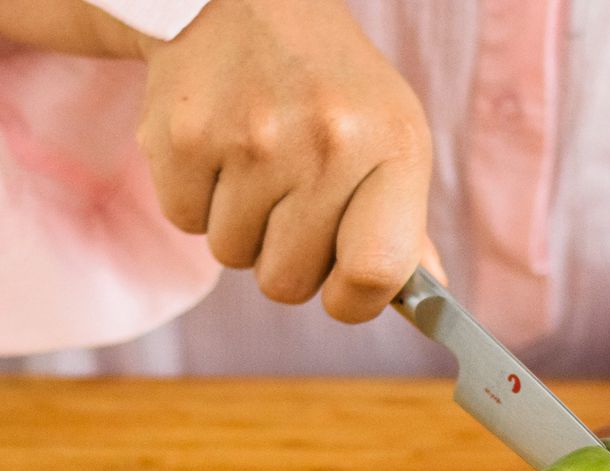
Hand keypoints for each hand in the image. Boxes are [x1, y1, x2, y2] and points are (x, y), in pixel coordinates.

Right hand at [134, 0, 440, 320]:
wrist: (245, 2)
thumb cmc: (331, 87)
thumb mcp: (390, 137)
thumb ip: (405, 226)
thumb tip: (426, 297)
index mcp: (391, 147)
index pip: (377, 272)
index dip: (355, 302)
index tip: (344, 290)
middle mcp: (325, 142)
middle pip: (288, 282)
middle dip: (286, 257)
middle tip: (291, 201)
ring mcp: (250, 139)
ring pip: (233, 256)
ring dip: (240, 225)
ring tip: (256, 164)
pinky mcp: (183, 136)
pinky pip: (185, 221)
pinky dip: (197, 198)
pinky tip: (219, 148)